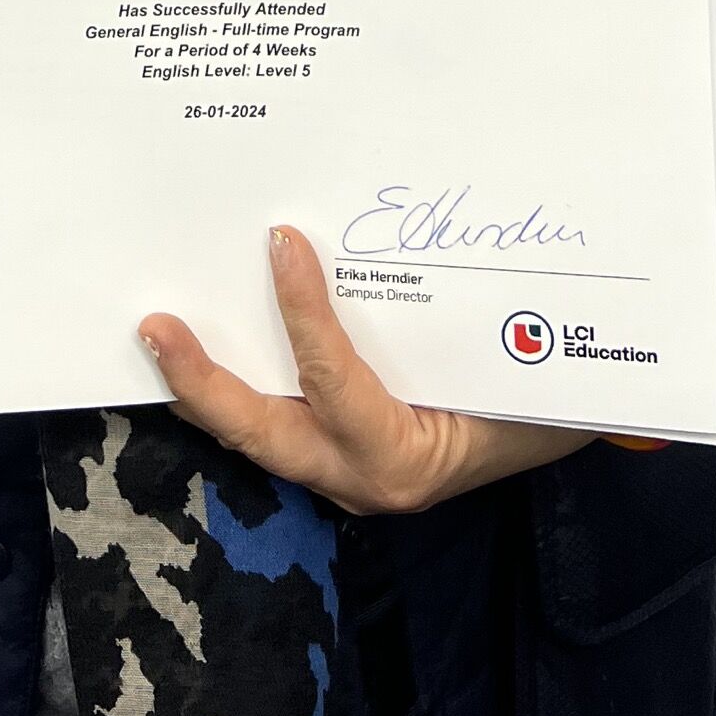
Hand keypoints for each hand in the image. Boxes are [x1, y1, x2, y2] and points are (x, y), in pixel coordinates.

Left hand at [139, 225, 594, 518]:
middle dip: (202, 383)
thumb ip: (473, 328)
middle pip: (261, 432)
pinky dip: (239, 387)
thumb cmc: (542, 401)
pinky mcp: (335, 455)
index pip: (335, 383)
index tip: (282, 243)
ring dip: (206, 387)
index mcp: (401, 458)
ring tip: (158, 334)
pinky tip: (212, 342)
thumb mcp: (514, 372)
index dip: (304, 315)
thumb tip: (434, 241)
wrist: (561, 438)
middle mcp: (358, 474)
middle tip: (154, 327)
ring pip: (257, 434)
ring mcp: (340, 471)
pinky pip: (275, 422)